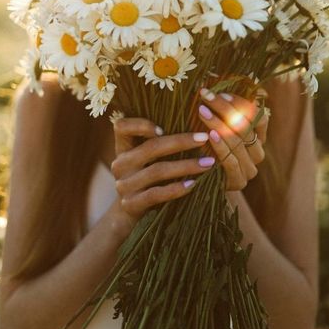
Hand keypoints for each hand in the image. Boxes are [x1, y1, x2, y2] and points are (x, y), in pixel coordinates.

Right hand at [109, 117, 216, 237]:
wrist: (132, 212)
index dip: (140, 124)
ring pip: (157, 171)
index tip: (164, 127)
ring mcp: (124, 185)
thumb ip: (158, 140)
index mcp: (122, 147)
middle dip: (180, 142)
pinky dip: (176, 188)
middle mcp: (120, 164)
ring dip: (186, 166)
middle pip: (150, 148)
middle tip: (204, 139)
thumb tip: (196, 116)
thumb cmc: (147, 175)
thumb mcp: (145, 157)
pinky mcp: (131, 204)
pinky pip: (156, 194)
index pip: (121, 126)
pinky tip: (194, 184)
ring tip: (208, 163)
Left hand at [197, 88, 268, 190]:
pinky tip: (210, 135)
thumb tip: (214, 83)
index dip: (241, 103)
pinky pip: (232, 161)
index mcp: (259, 138)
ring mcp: (250, 169)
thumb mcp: (216, 126)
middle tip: (206, 96)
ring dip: (218, 123)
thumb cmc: (208, 147)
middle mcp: (258, 153)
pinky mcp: (238, 181)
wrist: (203, 181)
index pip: (259, 116)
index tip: (221, 92)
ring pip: (238, 142)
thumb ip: (222, 110)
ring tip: (202, 110)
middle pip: (246, 126)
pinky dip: (221, 146)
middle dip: (224, 108)